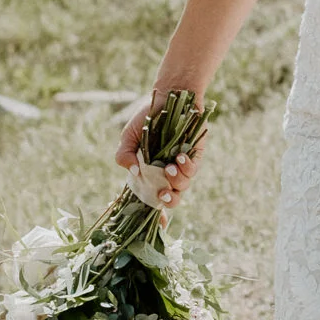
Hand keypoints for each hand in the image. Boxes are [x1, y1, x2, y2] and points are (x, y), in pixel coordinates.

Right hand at [115, 94, 204, 209]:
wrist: (170, 96)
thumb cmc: (147, 117)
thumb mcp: (128, 136)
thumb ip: (124, 156)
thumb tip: (133, 173)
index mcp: (148, 173)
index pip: (150, 198)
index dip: (153, 214)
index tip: (157, 223)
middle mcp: (165, 173)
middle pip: (170, 199)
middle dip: (167, 201)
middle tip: (162, 193)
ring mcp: (181, 166)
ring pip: (182, 187)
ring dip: (176, 182)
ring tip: (169, 168)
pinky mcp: (195, 157)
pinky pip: (193, 170)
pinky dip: (186, 167)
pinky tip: (179, 157)